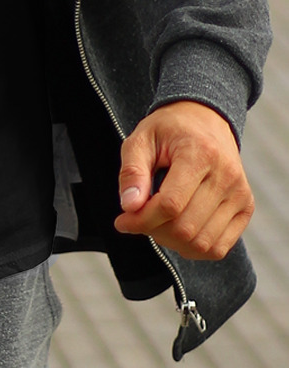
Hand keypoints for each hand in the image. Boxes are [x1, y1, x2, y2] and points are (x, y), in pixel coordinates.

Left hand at [114, 100, 253, 260]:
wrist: (204, 118)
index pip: (170, 204)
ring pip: (202, 243)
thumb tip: (129, 206)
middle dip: (153, 230)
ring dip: (171, 241)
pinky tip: (175, 229)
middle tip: (137, 218)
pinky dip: (193, 248)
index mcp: (200, 153)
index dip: (142, 219)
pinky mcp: (246, 207)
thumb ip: (132, 171)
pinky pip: (219, 247)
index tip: (122, 220)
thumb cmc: (168, 129)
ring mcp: (240, 194)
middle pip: (185, 227)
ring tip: (156, 221)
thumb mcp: (141, 139)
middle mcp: (226, 176)